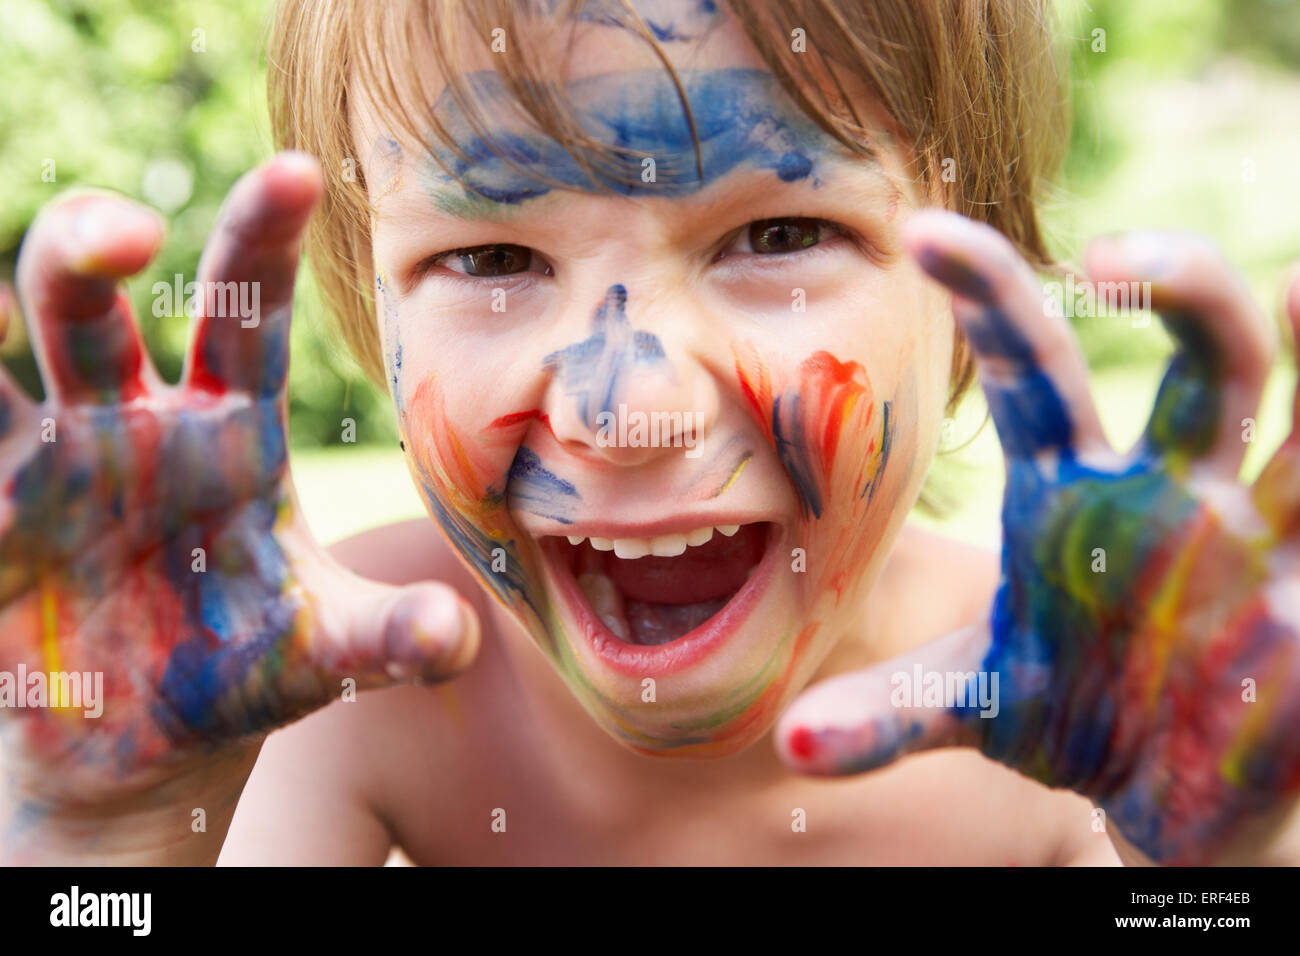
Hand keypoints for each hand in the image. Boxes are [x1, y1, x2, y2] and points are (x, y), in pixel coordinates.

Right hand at [0, 154, 478, 825]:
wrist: (151, 743)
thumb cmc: (248, 668)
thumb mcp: (322, 649)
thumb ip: (385, 635)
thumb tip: (454, 638)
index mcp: (232, 428)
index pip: (248, 312)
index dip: (264, 239)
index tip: (295, 169)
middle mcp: (133, 423)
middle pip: (96, 304)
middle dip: (92, 246)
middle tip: (128, 234)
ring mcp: (50, 466)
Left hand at [776, 209, 1299, 864]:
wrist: (1163, 785)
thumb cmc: (1069, 716)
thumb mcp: (978, 705)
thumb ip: (891, 711)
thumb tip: (793, 743)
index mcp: (1074, 491)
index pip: (1033, 369)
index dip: (988, 294)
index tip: (925, 232)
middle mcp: (1171, 485)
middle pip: (1197, 355)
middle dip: (1177, 287)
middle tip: (1114, 254)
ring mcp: (1258, 529)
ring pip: (1298, 416)